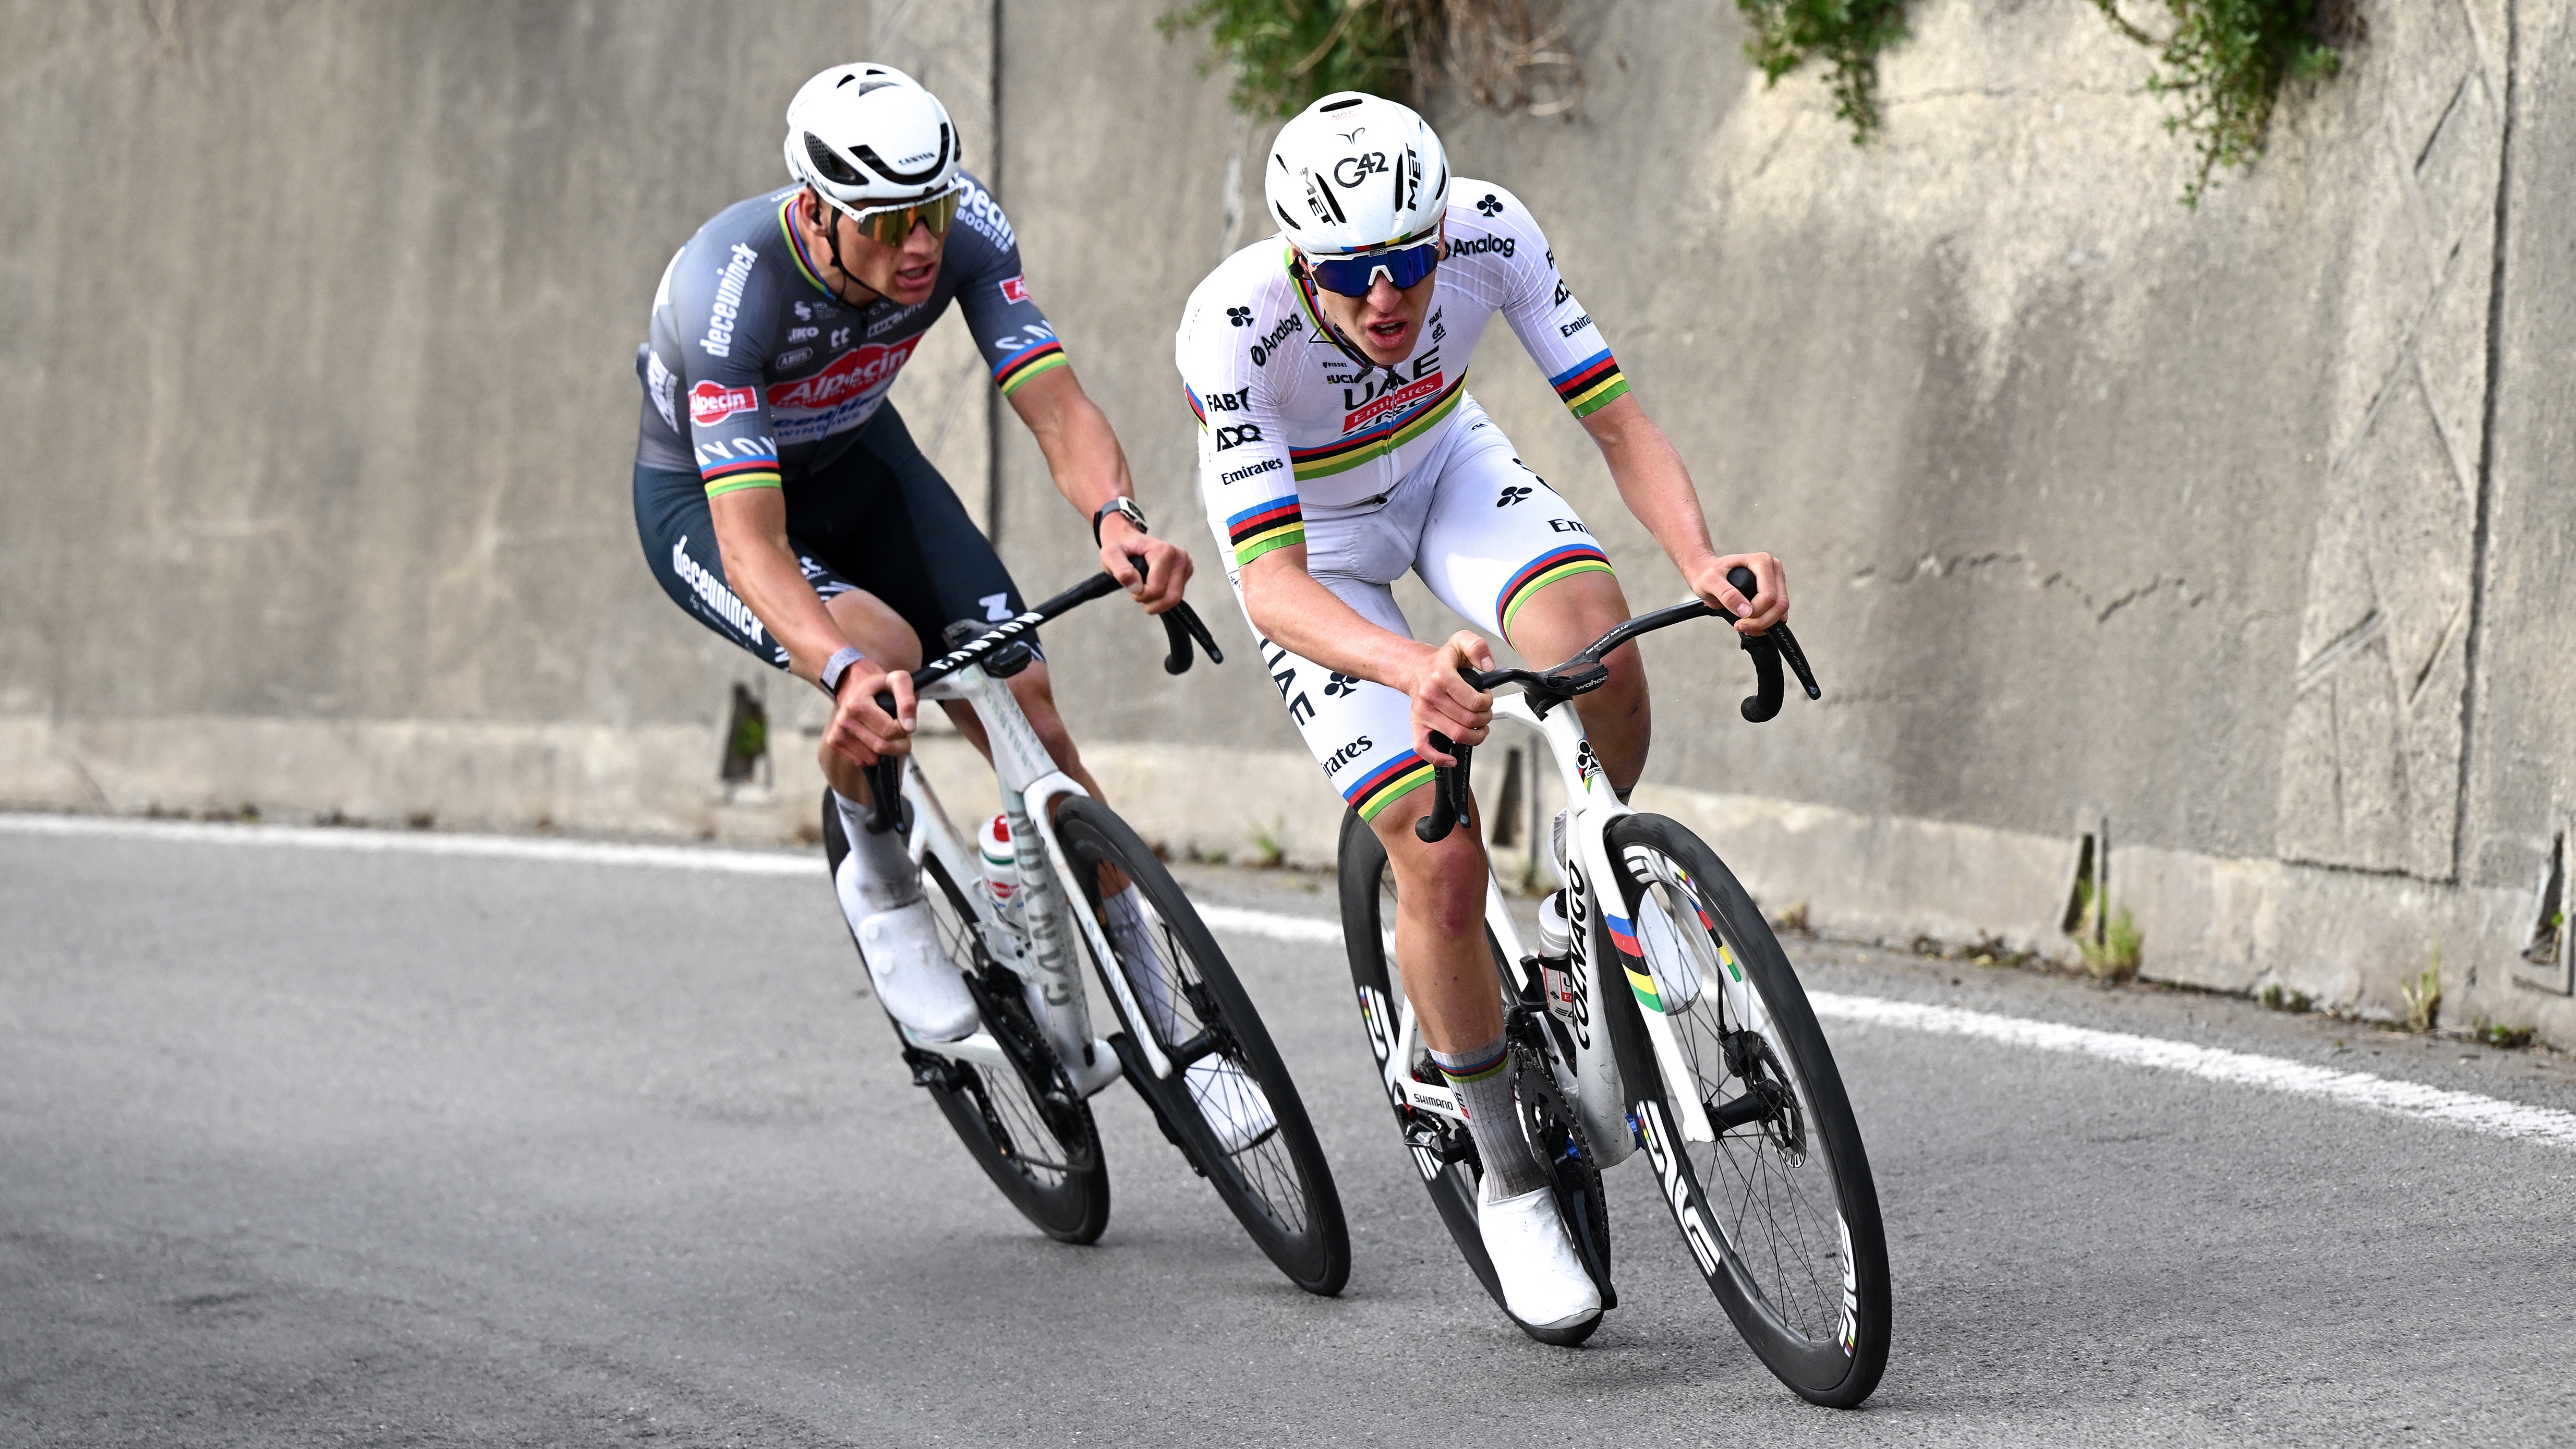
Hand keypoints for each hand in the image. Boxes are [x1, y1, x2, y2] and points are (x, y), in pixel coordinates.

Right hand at [822, 658, 916, 766]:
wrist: (855, 685)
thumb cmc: (879, 686)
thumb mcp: (898, 681)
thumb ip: (907, 702)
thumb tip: (909, 727)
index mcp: (857, 705)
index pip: (890, 731)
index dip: (904, 730)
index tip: (904, 722)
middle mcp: (844, 720)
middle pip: (881, 747)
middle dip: (899, 745)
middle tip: (901, 734)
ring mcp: (837, 732)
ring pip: (872, 758)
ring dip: (886, 751)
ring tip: (886, 734)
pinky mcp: (834, 742)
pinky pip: (861, 761)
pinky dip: (873, 755)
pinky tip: (872, 739)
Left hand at [1100, 516, 1191, 614]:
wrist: (1129, 541)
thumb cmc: (1122, 548)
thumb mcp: (1110, 554)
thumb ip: (1120, 569)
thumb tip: (1136, 587)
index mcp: (1165, 551)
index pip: (1156, 589)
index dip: (1139, 594)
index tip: (1130, 583)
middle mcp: (1180, 558)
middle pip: (1170, 597)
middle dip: (1150, 601)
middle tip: (1137, 589)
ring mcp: (1186, 566)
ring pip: (1174, 600)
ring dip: (1156, 601)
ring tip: (1144, 587)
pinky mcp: (1186, 573)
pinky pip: (1175, 596)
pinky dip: (1161, 598)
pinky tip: (1152, 585)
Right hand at [1406, 631, 1495, 767]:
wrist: (1415, 668)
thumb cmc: (1442, 660)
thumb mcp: (1461, 642)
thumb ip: (1477, 647)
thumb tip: (1488, 665)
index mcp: (1441, 676)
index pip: (1474, 701)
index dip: (1487, 702)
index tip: (1486, 696)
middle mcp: (1430, 696)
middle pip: (1468, 721)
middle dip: (1484, 719)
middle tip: (1484, 712)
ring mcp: (1422, 713)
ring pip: (1456, 735)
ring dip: (1475, 736)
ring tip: (1478, 728)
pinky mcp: (1416, 725)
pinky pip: (1423, 749)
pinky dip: (1439, 758)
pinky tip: (1452, 758)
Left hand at [1692, 551, 1788, 635]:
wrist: (1706, 573)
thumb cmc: (1708, 573)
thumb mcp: (1710, 582)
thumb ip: (1727, 594)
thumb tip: (1746, 610)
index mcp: (1762, 562)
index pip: (1768, 595)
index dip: (1755, 612)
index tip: (1739, 619)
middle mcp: (1773, 570)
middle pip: (1780, 605)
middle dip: (1762, 621)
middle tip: (1741, 626)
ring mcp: (1776, 582)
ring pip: (1781, 611)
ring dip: (1764, 624)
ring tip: (1743, 625)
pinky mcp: (1775, 593)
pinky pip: (1777, 614)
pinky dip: (1765, 624)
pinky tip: (1750, 623)